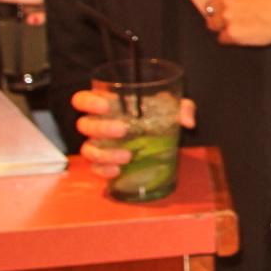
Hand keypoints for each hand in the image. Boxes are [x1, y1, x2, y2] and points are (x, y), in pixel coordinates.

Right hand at [71, 89, 196, 178]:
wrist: (159, 137)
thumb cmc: (157, 114)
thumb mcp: (171, 106)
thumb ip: (181, 107)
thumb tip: (188, 121)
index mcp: (107, 105)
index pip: (82, 100)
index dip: (88, 102)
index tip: (105, 106)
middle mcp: (98, 124)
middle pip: (85, 125)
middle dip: (102, 128)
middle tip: (124, 130)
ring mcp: (98, 145)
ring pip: (88, 149)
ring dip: (104, 154)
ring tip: (127, 156)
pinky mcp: (103, 163)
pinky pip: (95, 168)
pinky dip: (104, 171)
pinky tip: (118, 171)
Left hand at [201, 0, 270, 51]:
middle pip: (209, 6)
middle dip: (218, 10)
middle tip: (230, 15)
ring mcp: (227, 17)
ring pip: (211, 23)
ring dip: (221, 25)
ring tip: (236, 27)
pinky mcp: (232, 34)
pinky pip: (222, 38)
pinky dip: (230, 38)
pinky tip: (243, 36)